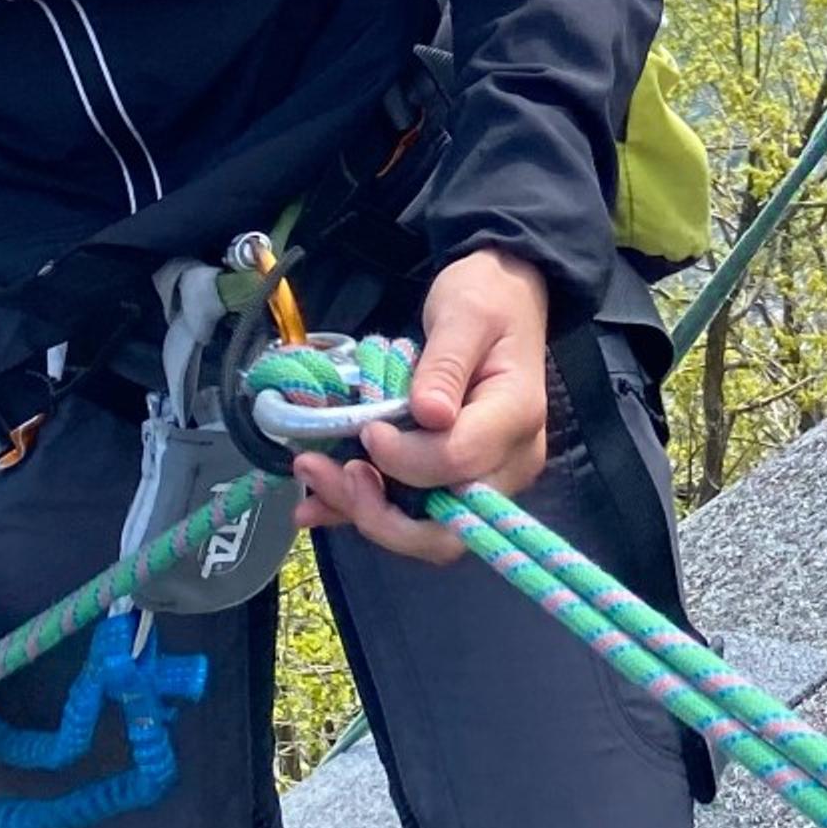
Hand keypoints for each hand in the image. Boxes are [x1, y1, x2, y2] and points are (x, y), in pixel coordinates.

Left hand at [294, 248, 550, 563]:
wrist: (503, 298)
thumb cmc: (488, 298)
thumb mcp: (466, 313)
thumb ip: (446, 363)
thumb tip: (430, 415)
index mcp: (516, 415)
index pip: (458, 460)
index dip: (405, 457)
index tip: (368, 428)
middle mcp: (509, 461)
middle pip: (447, 525)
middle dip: (380, 514)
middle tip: (329, 473)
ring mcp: (486, 477)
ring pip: (424, 529)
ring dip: (361, 512)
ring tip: (310, 475)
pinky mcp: (457, 480)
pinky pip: (410, 513)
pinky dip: (362, 511)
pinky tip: (315, 505)